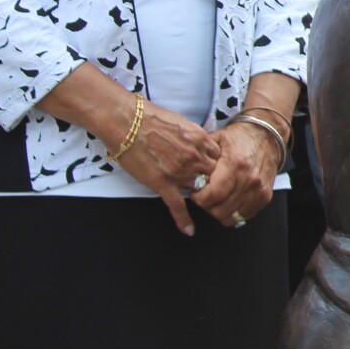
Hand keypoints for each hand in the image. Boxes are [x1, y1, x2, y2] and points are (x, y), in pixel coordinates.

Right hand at [114, 99, 221, 235]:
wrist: (127, 122)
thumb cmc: (152, 118)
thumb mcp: (184, 123)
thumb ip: (197, 137)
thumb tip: (204, 144)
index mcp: (201, 140)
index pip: (222, 160)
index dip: (221, 168)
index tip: (221, 174)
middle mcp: (194, 157)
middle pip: (214, 176)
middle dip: (215, 183)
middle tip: (214, 190)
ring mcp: (179, 172)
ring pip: (200, 190)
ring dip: (201, 196)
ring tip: (204, 204)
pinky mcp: (162, 183)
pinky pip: (176, 205)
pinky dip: (184, 219)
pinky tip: (189, 230)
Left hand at [193, 119, 279, 228]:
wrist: (267, 136)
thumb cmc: (241, 137)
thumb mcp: (217, 139)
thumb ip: (202, 156)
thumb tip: (186, 173)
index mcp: (235, 164)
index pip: (213, 194)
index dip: (199, 198)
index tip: (195, 192)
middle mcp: (249, 179)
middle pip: (220, 209)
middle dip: (206, 206)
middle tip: (203, 196)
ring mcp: (259, 190)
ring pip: (231, 216)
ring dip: (219, 211)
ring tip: (216, 199)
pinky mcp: (265, 196)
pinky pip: (244, 216)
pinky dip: (233, 212)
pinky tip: (229, 200)